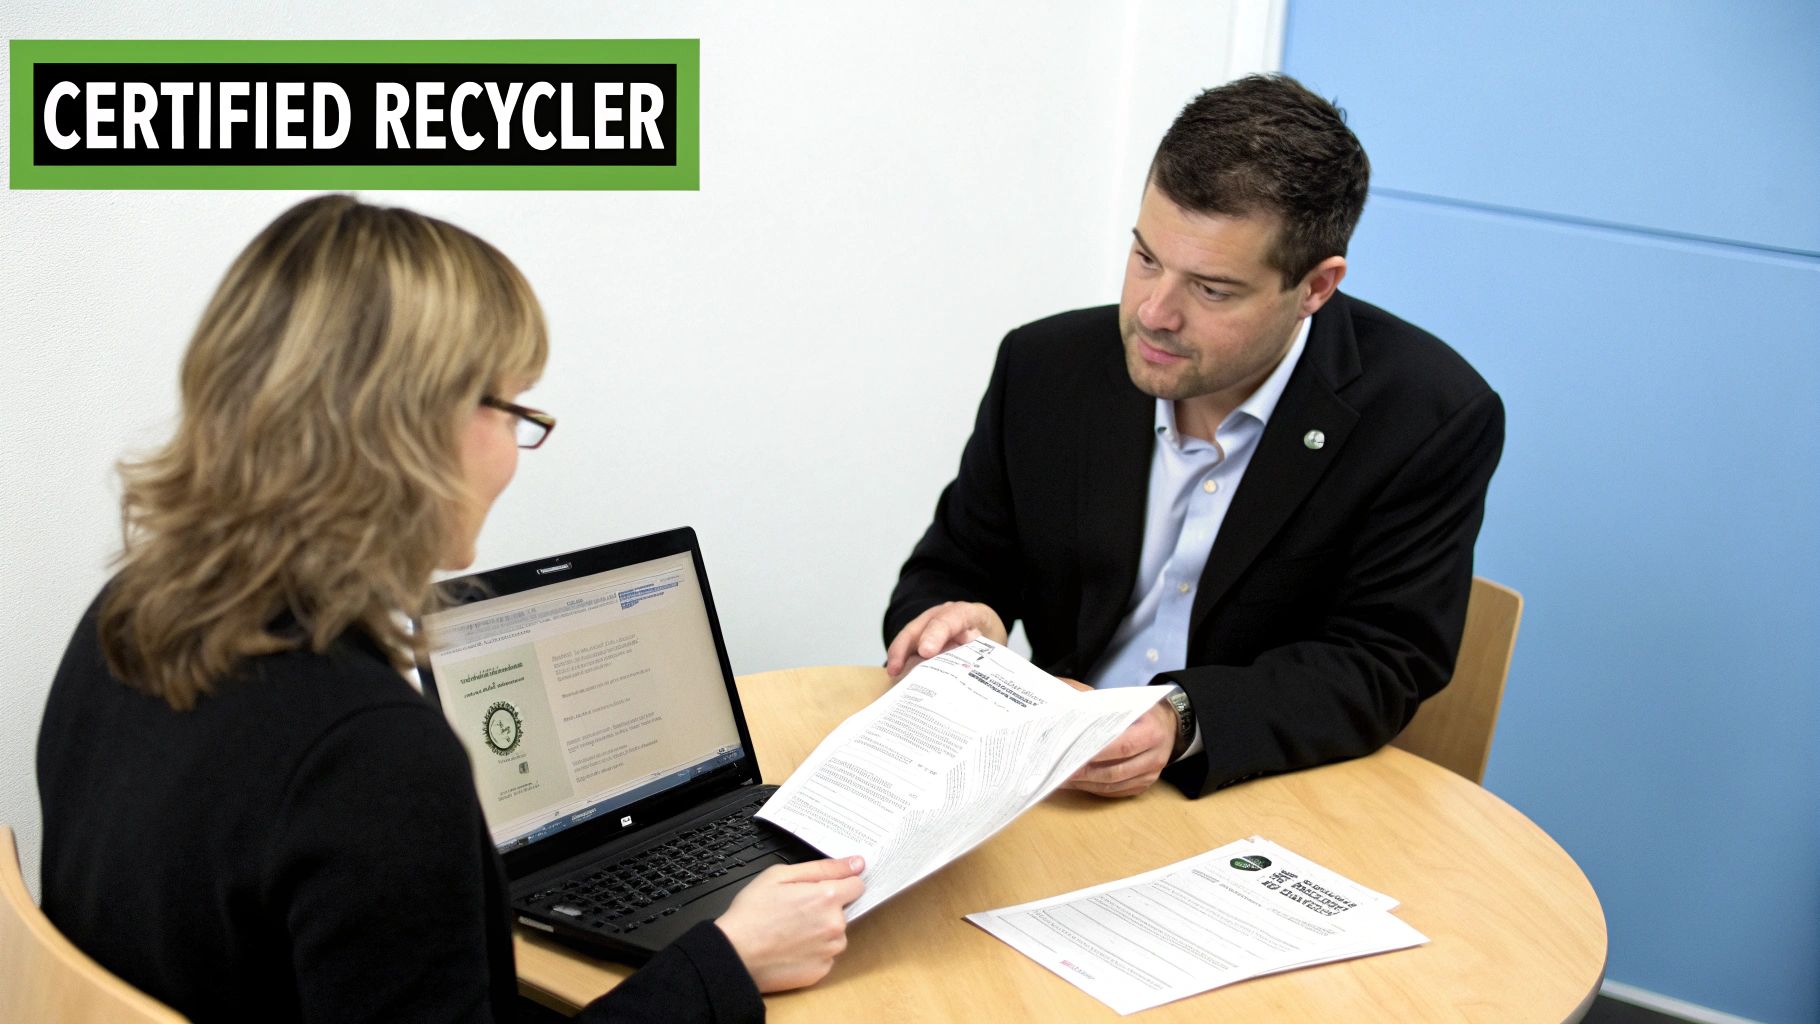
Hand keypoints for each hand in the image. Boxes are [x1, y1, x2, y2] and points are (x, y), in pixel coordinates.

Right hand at [715, 857, 865, 991]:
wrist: (734, 954)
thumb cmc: (752, 913)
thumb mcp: (780, 875)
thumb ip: (823, 868)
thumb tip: (856, 863)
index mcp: (827, 897)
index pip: (857, 885)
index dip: (840, 884)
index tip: (825, 889)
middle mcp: (835, 925)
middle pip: (844, 911)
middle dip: (825, 908)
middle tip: (796, 910)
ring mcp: (829, 951)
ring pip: (835, 934)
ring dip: (821, 932)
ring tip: (791, 931)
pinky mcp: (821, 971)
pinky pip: (825, 956)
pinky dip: (813, 952)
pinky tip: (791, 948)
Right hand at [884, 601, 1007, 678]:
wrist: (986, 630)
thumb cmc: (990, 638)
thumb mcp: (994, 644)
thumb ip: (982, 652)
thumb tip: (964, 664)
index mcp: (968, 613)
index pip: (951, 619)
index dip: (936, 634)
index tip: (926, 652)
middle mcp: (944, 614)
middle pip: (921, 626)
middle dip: (906, 646)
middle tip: (897, 668)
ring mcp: (930, 623)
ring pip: (909, 635)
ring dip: (898, 654)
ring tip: (892, 673)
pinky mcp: (922, 636)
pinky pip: (908, 646)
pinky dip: (901, 660)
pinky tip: (895, 676)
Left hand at [1063, 701, 1174, 797]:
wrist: (1168, 726)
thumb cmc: (1141, 712)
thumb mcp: (1129, 702)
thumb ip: (1103, 707)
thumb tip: (1070, 710)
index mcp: (1152, 732)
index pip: (1122, 746)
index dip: (1097, 753)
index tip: (1072, 753)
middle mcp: (1155, 757)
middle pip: (1116, 771)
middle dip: (1086, 772)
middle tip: (1061, 770)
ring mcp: (1151, 775)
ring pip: (1114, 785)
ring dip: (1086, 784)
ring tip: (1064, 778)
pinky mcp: (1144, 786)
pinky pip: (1116, 792)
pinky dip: (1095, 789)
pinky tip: (1078, 783)